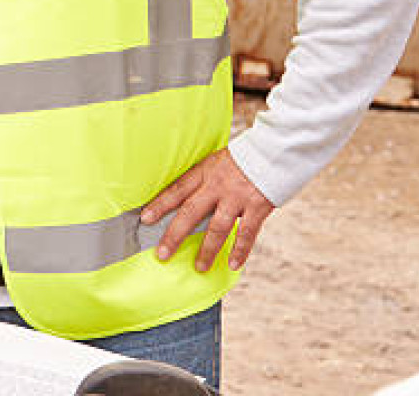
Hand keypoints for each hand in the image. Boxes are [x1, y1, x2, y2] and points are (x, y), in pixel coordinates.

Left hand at [141, 149, 275, 271]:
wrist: (273, 150)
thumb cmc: (243, 157)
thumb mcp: (215, 161)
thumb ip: (203, 180)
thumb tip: (186, 199)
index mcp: (204, 172)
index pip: (177, 190)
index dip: (160, 205)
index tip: (144, 219)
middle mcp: (217, 186)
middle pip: (190, 212)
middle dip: (174, 235)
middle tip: (162, 253)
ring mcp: (236, 197)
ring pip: (217, 227)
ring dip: (207, 250)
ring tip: (199, 267)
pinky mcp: (257, 207)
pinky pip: (247, 233)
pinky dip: (240, 250)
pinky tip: (233, 264)